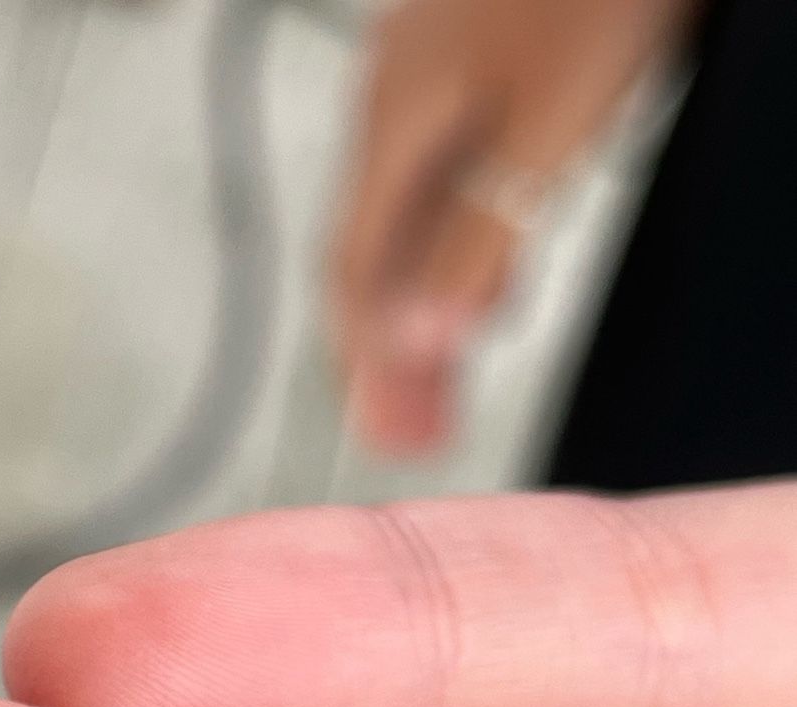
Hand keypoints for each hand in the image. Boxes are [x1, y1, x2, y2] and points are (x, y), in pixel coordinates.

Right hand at [330, 0, 694, 453]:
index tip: (393, 441)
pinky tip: (476, 271)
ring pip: (403, 220)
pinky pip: (436, 180)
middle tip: (411, 436)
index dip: (370, 368)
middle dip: (388, 353)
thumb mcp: (550, 130)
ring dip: (416, 306)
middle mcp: (396, 106)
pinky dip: (445, 249)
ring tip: (438, 379)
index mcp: (400, 128)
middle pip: (372, 256)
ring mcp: (426, 79)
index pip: (359, 280)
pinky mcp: (467, 62)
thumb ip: (482, 239)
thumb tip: (422, 348)